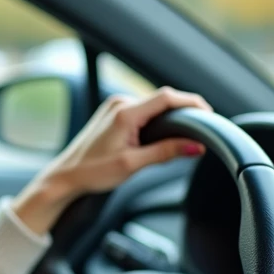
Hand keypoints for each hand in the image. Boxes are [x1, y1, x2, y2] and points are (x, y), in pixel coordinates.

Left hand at [11, 87, 210, 233]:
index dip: (192, 102)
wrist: (65, 176)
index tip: (208, 114)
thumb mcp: (132, 165)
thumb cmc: (92, 172)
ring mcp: (115, 107)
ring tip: (184, 133)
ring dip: (169, 116)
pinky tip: (162, 134)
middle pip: (162, 100)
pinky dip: (156, 119)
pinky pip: (142, 110)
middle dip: (183, 111)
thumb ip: (165, 152)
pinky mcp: (113, 113)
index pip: (167, 98)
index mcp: (125, 113)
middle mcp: (120, 104)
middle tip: (200, 128)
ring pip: (153, 105)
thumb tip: (194, 147)